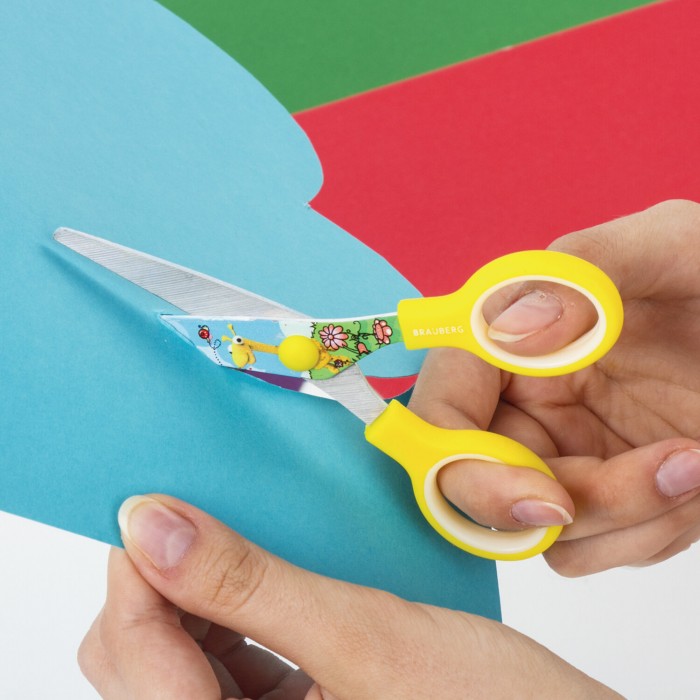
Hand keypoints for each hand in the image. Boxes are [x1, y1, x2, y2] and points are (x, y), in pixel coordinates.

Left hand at [79, 495, 620, 698]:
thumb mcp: (366, 637)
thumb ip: (248, 583)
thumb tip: (150, 522)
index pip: (130, 658)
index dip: (134, 572)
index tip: (157, 501)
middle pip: (141, 666)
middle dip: (162, 585)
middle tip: (200, 513)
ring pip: (178, 665)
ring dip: (195, 597)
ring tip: (231, 540)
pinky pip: (226, 670)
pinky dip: (231, 617)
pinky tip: (263, 578)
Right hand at [409, 200, 699, 574]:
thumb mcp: (675, 247)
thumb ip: (584, 271)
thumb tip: (510, 330)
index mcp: (519, 337)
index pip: (442, 400)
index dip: (456, 453)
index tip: (533, 490)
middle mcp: (530, 398)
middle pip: (478, 480)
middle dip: (539, 502)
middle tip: (602, 493)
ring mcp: (567, 452)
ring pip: (536, 528)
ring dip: (615, 517)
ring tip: (693, 465)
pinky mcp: (612, 495)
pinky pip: (591, 549)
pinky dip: (644, 533)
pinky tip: (695, 483)